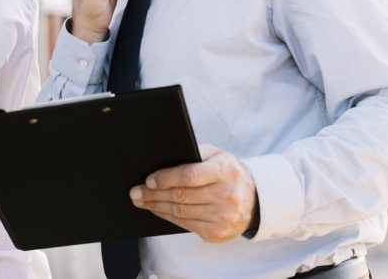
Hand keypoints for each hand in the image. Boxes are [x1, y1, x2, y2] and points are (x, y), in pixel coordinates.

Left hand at [129, 144, 258, 242]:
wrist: (253, 200)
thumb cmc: (226, 172)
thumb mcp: (216, 155)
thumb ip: (192, 154)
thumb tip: (160, 159)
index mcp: (225, 171)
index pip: (190, 175)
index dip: (166, 178)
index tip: (148, 180)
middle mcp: (227, 195)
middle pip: (181, 196)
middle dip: (153, 194)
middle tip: (135, 192)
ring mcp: (223, 217)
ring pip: (180, 212)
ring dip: (155, 206)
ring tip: (140, 200)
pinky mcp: (217, 233)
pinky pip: (185, 225)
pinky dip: (167, 217)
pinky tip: (156, 210)